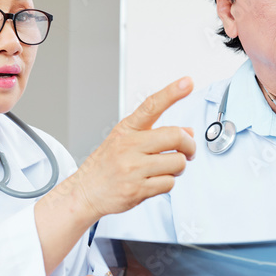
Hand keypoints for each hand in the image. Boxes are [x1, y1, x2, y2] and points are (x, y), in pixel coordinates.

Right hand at [69, 78, 196, 221]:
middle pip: (175, 136)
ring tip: (167, 169)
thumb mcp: (124, 140)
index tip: (188, 82)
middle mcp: (129, 146)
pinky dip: (168, 183)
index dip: (172, 92)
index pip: (151, 105)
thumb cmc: (105, 165)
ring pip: (177, 162)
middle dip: (190, 145)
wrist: (85, 192)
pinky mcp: (137, 189)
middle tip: (189, 151)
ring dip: (179, 168)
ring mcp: (133, 168)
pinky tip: (155, 182)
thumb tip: (188, 131)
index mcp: (126, 129)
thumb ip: (156, 134)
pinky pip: (169, 183)